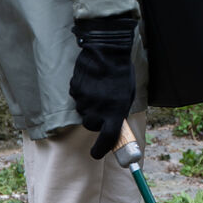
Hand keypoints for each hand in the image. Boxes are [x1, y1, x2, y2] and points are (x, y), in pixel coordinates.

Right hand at [69, 15, 136, 158]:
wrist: (107, 49)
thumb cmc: (122, 72)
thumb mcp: (127, 94)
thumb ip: (119, 111)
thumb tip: (113, 124)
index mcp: (115, 111)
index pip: (107, 139)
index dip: (101, 149)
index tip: (96, 153)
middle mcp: (98, 109)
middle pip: (91, 124)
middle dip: (96, 118)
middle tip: (104, 104)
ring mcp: (84, 100)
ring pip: (83, 110)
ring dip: (90, 104)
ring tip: (99, 87)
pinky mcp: (74, 90)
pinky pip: (77, 97)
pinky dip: (82, 93)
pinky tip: (91, 81)